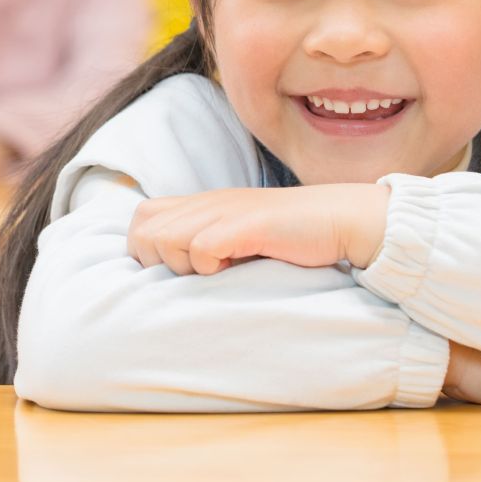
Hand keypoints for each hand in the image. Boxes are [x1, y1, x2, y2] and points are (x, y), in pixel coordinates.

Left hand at [128, 184, 391, 275]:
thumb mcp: (240, 238)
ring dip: (182, 265)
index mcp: (202, 205)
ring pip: (165, 239)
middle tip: (194, 275)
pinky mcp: (245, 225)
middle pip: (143, 230)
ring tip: (216, 272)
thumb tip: (174, 278)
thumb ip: (208, 245)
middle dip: (158, 261)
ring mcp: (225, 211)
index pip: (140, 219)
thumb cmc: (292, 239)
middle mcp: (207, 203)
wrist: (339, 221)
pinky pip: (201, 248)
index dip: (146, 249)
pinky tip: (234, 268)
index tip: (176, 272)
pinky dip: (209, 265)